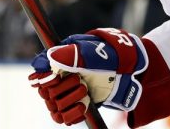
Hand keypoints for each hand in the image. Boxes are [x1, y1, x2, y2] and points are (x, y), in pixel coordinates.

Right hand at [29, 28, 147, 124]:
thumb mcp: (93, 52)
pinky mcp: (77, 105)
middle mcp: (61, 76)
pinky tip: (84, 106)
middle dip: (62, 90)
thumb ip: (71, 55)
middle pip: (45, 93)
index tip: (56, 78)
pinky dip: (72, 115)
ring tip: (85, 93)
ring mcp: (69, 92)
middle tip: (81, 83)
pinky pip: (64, 118)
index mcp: (60, 59)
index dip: (44, 79)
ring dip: (68, 102)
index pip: (38, 74)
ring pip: (54, 107)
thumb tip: (48, 59)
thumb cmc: (113, 57)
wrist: (131, 71)